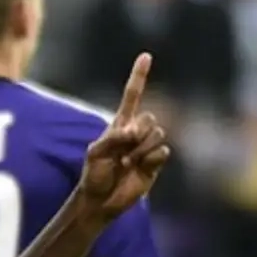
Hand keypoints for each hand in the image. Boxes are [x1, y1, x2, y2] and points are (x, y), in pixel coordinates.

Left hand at [77, 54, 169, 221]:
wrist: (101, 200)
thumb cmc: (94, 174)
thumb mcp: (95, 153)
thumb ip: (114, 138)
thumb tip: (134, 132)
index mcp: (120, 124)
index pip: (132, 96)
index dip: (139, 76)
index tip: (146, 56)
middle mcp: (136, 133)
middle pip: (150, 118)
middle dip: (138, 132)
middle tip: (123, 150)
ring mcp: (147, 148)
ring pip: (158, 134)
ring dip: (141, 149)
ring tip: (127, 163)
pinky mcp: (156, 163)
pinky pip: (163, 152)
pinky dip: (150, 160)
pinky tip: (138, 169)